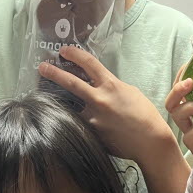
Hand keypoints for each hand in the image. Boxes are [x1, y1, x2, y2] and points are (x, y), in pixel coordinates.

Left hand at [37, 46, 175, 163]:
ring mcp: (93, 118)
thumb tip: (99, 85)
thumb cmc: (145, 115)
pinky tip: (63, 119)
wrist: (150, 142)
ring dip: (58, 100)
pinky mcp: (91, 134)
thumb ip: (111, 86)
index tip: (64, 50)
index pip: (89, 63)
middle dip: (53, 73)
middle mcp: (99, 100)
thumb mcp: (129, 92)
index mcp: (111, 85)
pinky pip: (77, 123)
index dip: (74, 54)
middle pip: (70, 82)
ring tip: (45, 96)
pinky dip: (71, 119)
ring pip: (69, 105)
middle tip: (42, 67)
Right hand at [165, 75, 192, 189]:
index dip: (181, 74)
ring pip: (177, 115)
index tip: (189, 64)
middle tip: (190, 82)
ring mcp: (188, 130)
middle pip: (171, 100)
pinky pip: (189, 136)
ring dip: (189, 107)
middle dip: (178, 88)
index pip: (181, 87)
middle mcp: (187, 117)